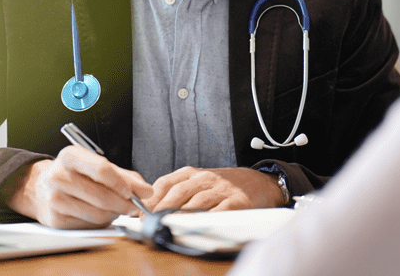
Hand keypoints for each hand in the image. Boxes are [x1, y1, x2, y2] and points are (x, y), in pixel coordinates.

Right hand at [5, 146, 152, 228]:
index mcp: (70, 156)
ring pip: (98, 213)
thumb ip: (123, 175)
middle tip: (136, 206)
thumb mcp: (94, 165)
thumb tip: (146, 191)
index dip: (122, 183)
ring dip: (115, 214)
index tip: (136, 192)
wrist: (41, 188)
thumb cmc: (74, 174)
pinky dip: (101, 222)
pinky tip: (102, 214)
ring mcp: (55, 199)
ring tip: (118, 209)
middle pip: (102, 195)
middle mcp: (59, 176)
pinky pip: (89, 224)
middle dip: (125, 203)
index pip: (101, 169)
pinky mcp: (55, 220)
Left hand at [144, 166, 283, 212]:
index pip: (166, 182)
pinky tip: (196, 227)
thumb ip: (179, 191)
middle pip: (178, 192)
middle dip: (161, 209)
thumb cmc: (225, 185)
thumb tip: (152, 209)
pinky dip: (206, 219)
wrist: (259, 181)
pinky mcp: (237, 202)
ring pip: (196, 202)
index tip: (140, 214)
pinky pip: (219, 212)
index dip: (151, 199)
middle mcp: (206, 178)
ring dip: (180, 216)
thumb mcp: (200, 181)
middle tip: (150, 223)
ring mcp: (221, 189)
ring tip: (167, 226)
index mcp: (193, 172)